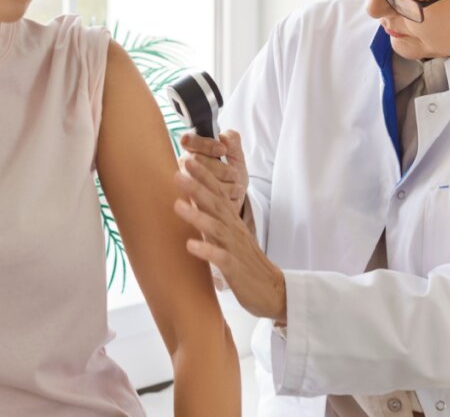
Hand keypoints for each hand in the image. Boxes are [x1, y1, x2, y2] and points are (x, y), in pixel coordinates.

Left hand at [173, 159, 286, 321]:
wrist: (273, 290)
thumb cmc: (247, 262)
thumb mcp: (231, 236)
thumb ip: (216, 219)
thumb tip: (194, 201)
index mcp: (232, 222)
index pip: (219, 192)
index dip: (204, 176)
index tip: (188, 158)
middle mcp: (234, 230)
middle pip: (216, 204)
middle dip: (197, 187)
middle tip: (178, 172)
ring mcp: (235, 249)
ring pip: (216, 228)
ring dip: (196, 215)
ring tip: (177, 205)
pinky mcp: (235, 269)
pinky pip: (220, 258)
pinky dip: (206, 250)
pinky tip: (190, 244)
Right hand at [179, 130, 248, 215]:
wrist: (234, 199)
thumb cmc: (232, 175)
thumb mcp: (236, 156)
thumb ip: (233, 141)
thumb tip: (225, 138)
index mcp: (192, 150)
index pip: (189, 140)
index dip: (205, 144)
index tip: (222, 150)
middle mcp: (184, 166)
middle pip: (196, 161)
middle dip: (220, 168)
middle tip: (234, 174)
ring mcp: (185, 184)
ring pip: (201, 181)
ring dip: (224, 182)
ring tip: (236, 183)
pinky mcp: (192, 203)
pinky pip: (206, 200)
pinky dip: (226, 196)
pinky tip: (234, 194)